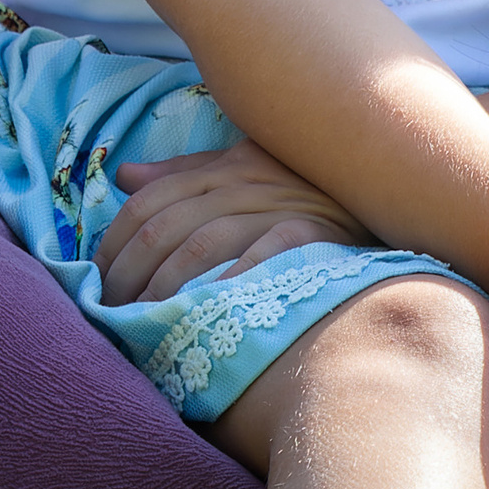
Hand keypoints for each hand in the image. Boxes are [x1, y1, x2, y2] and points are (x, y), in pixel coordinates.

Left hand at [95, 139, 369, 303]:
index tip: (95, 281)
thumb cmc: (309, 198)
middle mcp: (250, 179)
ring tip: (141, 324)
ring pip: (201, 243)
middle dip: (128, 272)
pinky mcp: (314, 236)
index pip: (151, 197)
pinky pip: (259, 259)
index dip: (113, 240)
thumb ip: (186, 176)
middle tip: (110, 314)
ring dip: (163, 287)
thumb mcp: (248, 172)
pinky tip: (203, 313)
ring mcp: (282, 207)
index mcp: (229, 163)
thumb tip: (125, 175)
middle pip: (165, 223)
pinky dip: (226, 285)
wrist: (393, 207)